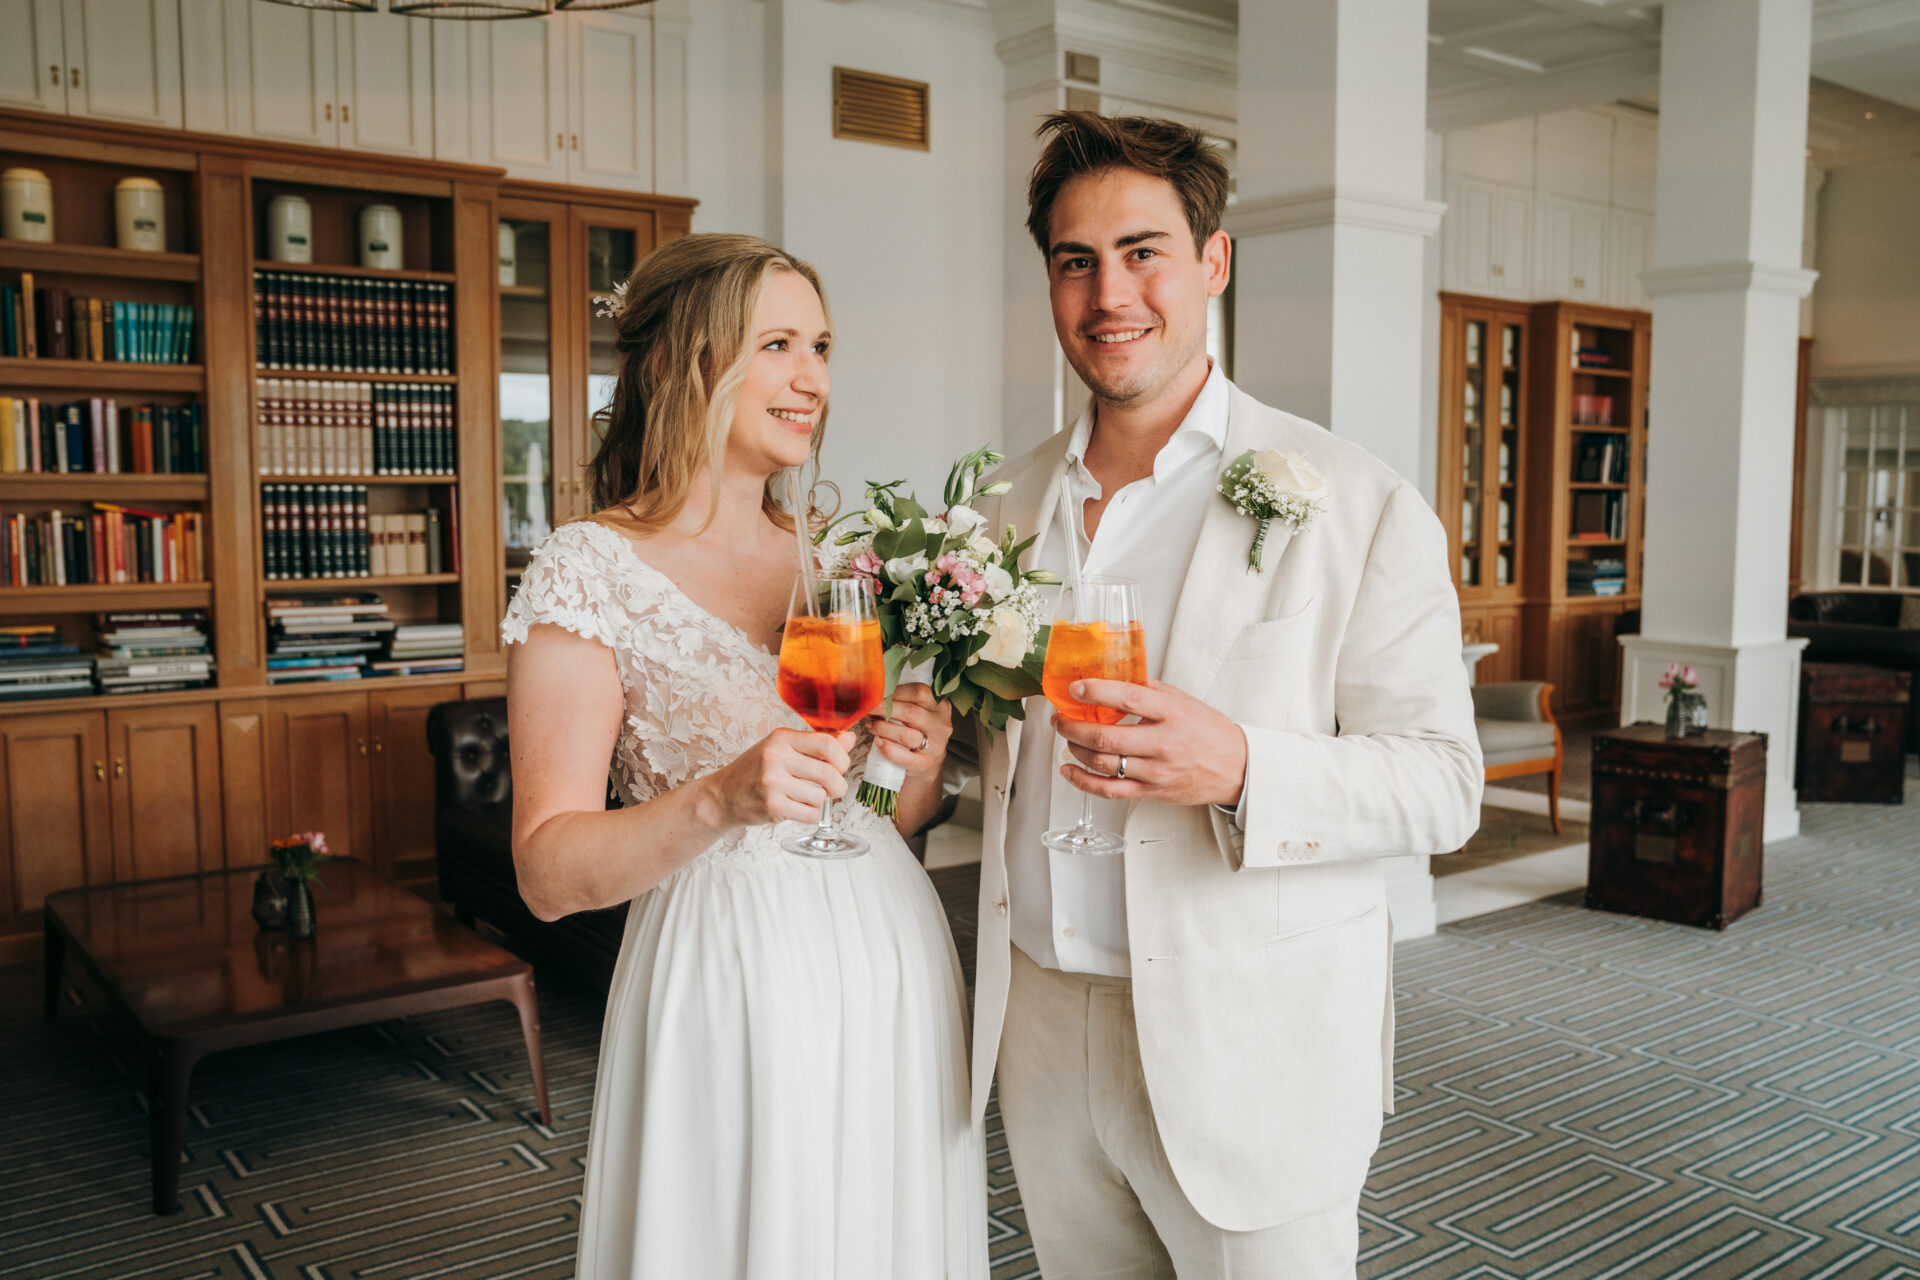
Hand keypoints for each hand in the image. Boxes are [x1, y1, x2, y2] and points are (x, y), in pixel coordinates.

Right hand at [713, 728, 853, 826]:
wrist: (723, 796)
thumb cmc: (756, 770)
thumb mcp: (783, 749)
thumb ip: (816, 744)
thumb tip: (850, 738)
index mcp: (781, 738)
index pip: (827, 743)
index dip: (842, 758)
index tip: (840, 766)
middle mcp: (776, 757)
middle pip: (829, 773)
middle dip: (839, 786)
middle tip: (834, 789)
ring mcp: (772, 782)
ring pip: (821, 796)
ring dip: (820, 802)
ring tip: (806, 798)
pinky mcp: (772, 806)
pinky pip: (810, 814)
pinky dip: (811, 815)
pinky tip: (799, 809)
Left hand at [867, 682, 952, 776]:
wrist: (927, 760)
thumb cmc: (917, 729)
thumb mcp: (919, 710)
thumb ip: (904, 699)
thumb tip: (875, 692)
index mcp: (941, 706)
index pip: (919, 692)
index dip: (895, 692)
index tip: (879, 693)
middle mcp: (941, 724)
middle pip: (910, 712)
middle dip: (884, 709)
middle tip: (868, 708)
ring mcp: (935, 745)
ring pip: (905, 735)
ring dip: (882, 728)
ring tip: (870, 725)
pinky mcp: (925, 763)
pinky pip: (903, 756)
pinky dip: (887, 748)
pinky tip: (878, 742)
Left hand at [1053, 678, 1246, 807]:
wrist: (1236, 768)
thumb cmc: (1209, 731)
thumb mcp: (1183, 700)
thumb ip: (1148, 688)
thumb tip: (1112, 674)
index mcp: (1171, 713)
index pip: (1129, 699)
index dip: (1097, 692)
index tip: (1075, 688)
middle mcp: (1163, 743)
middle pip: (1106, 738)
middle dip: (1073, 727)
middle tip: (1060, 718)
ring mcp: (1156, 771)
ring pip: (1103, 764)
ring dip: (1075, 749)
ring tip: (1066, 738)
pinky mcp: (1151, 791)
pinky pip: (1109, 791)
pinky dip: (1083, 781)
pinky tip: (1069, 770)